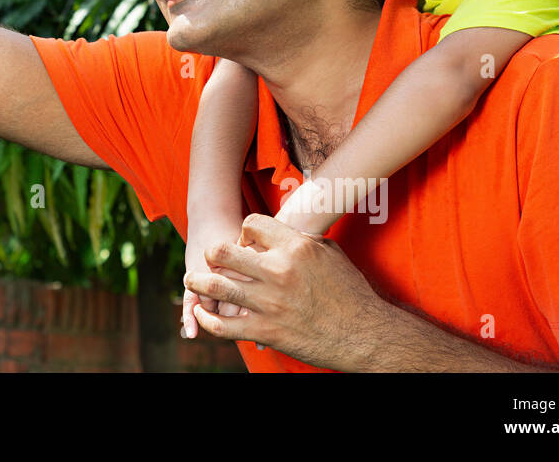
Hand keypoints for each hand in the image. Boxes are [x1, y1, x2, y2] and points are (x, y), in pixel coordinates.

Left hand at [182, 213, 392, 370]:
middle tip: (210, 259)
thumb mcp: (330, 254)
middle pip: (223, 250)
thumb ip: (301, 240)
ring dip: (198, 281)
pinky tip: (202, 313)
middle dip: (211, 253)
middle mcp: (279, 271)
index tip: (244, 244)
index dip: (242, 232)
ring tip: (193, 279)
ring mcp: (270, 302)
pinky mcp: (266, 331)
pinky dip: (206, 318)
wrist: (365, 334)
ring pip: (217, 285)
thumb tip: (283, 229)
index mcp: (295, 246)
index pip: (250, 224)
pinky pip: (224, 325)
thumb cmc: (351, 292)